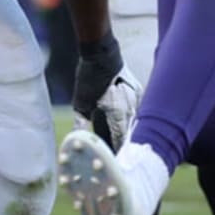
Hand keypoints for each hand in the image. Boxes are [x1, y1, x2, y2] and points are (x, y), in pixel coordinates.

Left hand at [72, 33, 142, 150]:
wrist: (101, 52)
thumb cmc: (89, 77)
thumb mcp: (81, 102)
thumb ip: (81, 124)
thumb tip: (76, 141)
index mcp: (118, 113)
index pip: (120, 141)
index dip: (117, 152)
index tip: (113, 162)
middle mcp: (131, 107)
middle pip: (128, 132)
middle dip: (122, 143)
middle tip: (115, 154)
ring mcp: (137, 98)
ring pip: (133, 121)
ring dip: (126, 130)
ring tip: (119, 140)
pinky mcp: (138, 90)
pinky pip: (136, 109)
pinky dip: (130, 117)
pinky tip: (124, 122)